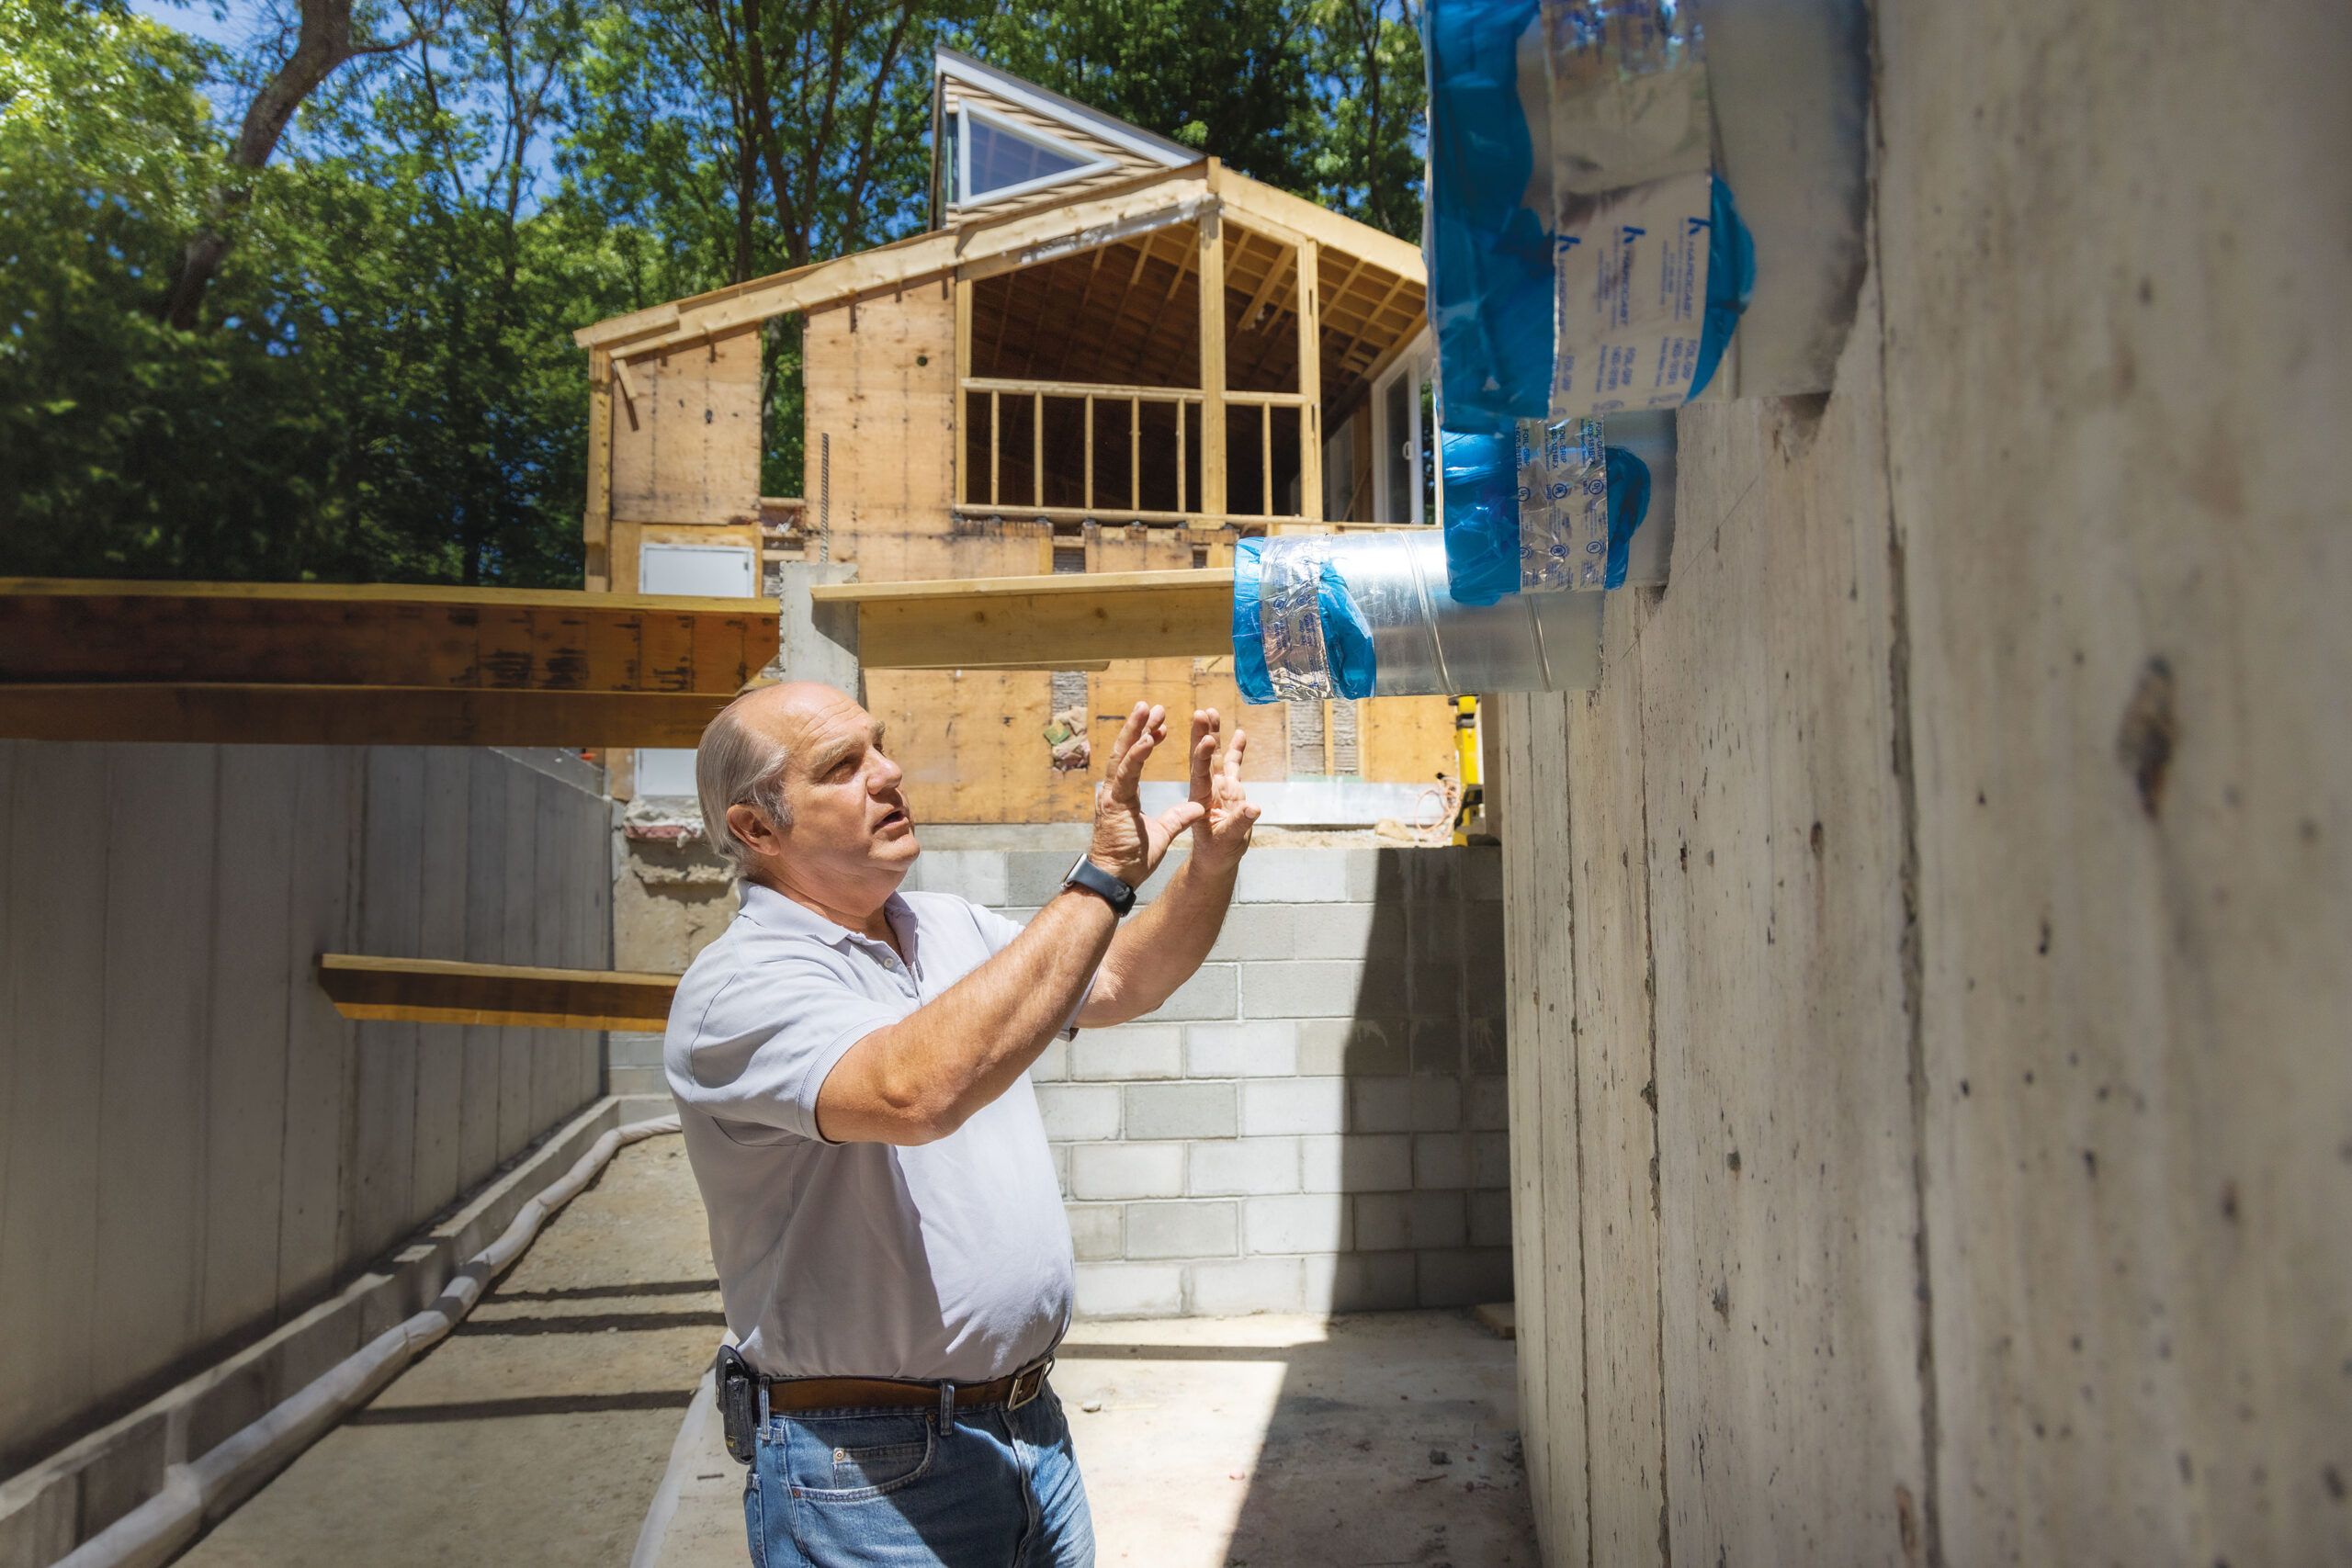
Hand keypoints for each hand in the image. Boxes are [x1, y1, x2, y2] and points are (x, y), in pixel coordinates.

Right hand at [1086, 702, 1205, 887]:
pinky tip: (1147, 738)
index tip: (1159, 726)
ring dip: (1135, 730)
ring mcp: (1112, 795)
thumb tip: (1197, 808)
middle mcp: (1115, 790)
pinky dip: (1137, 755)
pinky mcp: (1114, 804)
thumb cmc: (1133, 859)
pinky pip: (1126, 774)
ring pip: (1123, 755)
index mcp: (1124, 795)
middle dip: (1137, 726)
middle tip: (1150, 705)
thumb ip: (1178, 818)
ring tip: (1146, 709)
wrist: (1116, 879)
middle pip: (1126, 751)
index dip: (1145, 741)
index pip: (1134, 760)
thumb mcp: (1162, 834)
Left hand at [1185, 708, 1260, 870]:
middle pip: (1203, 757)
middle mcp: (1207, 788)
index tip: (1204, 739)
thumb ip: (1238, 824)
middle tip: (1200, 713)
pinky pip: (1233, 765)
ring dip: (1214, 734)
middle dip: (1200, 735)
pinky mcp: (1230, 788)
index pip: (1200, 774)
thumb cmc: (1217, 852)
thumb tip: (1254, 808)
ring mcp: (1219, 786)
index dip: (1202, 756)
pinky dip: (1236, 750)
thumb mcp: (1226, 842)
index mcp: (1200, 800)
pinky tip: (1240, 733)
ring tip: (1212, 711)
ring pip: (1216, 756)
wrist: (1217, 857)